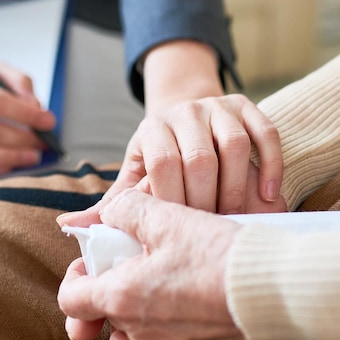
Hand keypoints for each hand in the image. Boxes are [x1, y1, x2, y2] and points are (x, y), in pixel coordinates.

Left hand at [57, 189, 247, 339]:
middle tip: (138, 259)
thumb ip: (128, 210)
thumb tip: (110, 211)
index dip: (76, 275)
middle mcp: (138, 331)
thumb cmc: (219, 256)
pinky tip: (190, 292)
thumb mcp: (169, 218)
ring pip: (135, 329)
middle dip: (114, 286)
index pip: (71, 300)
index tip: (97, 258)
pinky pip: (165, 339)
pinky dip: (168, 317)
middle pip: (105, 313)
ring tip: (166, 274)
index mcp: (122, 298)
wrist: (274, 292)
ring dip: (141, 304)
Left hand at [60, 92, 284, 229]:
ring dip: (238, 187)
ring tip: (236, 220)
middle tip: (209, 233)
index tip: (178, 234)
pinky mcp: (247, 106)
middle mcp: (185, 112)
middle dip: (206, 200)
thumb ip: (110, 205)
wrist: (189, 117)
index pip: (163, 164)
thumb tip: (69, 226)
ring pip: (235, 146)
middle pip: (201, 157)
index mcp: (152, 129)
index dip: (172, 201)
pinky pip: (265, 132)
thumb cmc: (161, 161)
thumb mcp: (134, 177)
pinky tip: (268, 196)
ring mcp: (219, 107)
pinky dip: (270, 165)